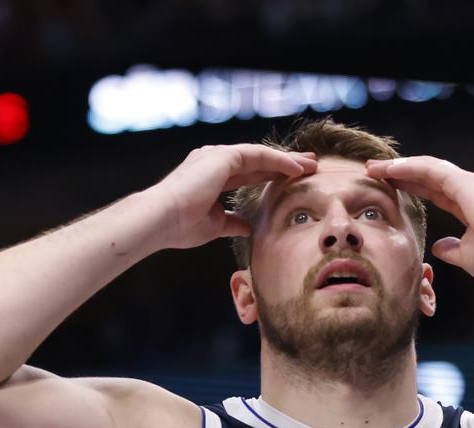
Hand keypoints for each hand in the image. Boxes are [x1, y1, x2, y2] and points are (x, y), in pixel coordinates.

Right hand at [151, 144, 317, 249]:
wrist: (161, 220)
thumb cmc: (181, 226)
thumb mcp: (215, 225)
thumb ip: (232, 222)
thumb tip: (248, 226)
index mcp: (212, 176)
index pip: (249, 174)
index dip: (272, 176)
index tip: (294, 180)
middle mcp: (214, 161)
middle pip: (259, 161)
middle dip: (285, 163)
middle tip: (310, 165)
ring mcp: (217, 156)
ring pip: (261, 155)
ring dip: (288, 160)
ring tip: (311, 164)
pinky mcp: (223, 156)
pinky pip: (258, 155)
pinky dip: (279, 161)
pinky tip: (297, 168)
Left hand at [365, 156, 473, 282]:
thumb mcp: (467, 257)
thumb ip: (451, 250)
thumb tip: (438, 248)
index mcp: (465, 205)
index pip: (430, 191)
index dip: (408, 187)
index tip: (386, 188)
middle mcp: (465, 190)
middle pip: (424, 176)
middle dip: (397, 173)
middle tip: (372, 172)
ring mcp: (465, 183)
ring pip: (424, 168)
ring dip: (398, 167)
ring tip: (374, 168)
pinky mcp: (465, 183)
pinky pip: (430, 170)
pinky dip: (409, 167)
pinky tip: (390, 169)